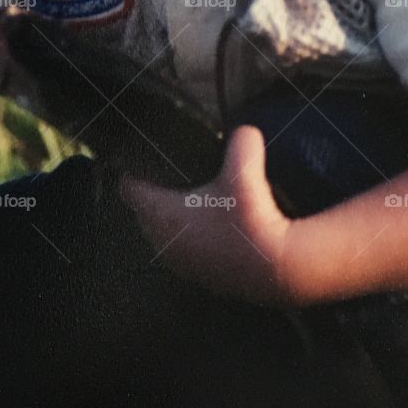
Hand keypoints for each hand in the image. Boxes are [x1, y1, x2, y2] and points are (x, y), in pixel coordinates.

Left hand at [118, 125, 295, 305]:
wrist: (279, 269)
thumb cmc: (252, 221)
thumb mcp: (246, 172)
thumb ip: (242, 143)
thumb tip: (245, 132)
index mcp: (161, 214)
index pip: (129, 188)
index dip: (135, 171)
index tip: (145, 161)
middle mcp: (163, 241)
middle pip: (144, 211)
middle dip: (155, 194)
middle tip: (175, 176)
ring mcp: (179, 262)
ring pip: (163, 233)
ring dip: (174, 218)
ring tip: (195, 200)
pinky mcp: (199, 275)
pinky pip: (183, 250)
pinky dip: (192, 237)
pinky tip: (214, 227)